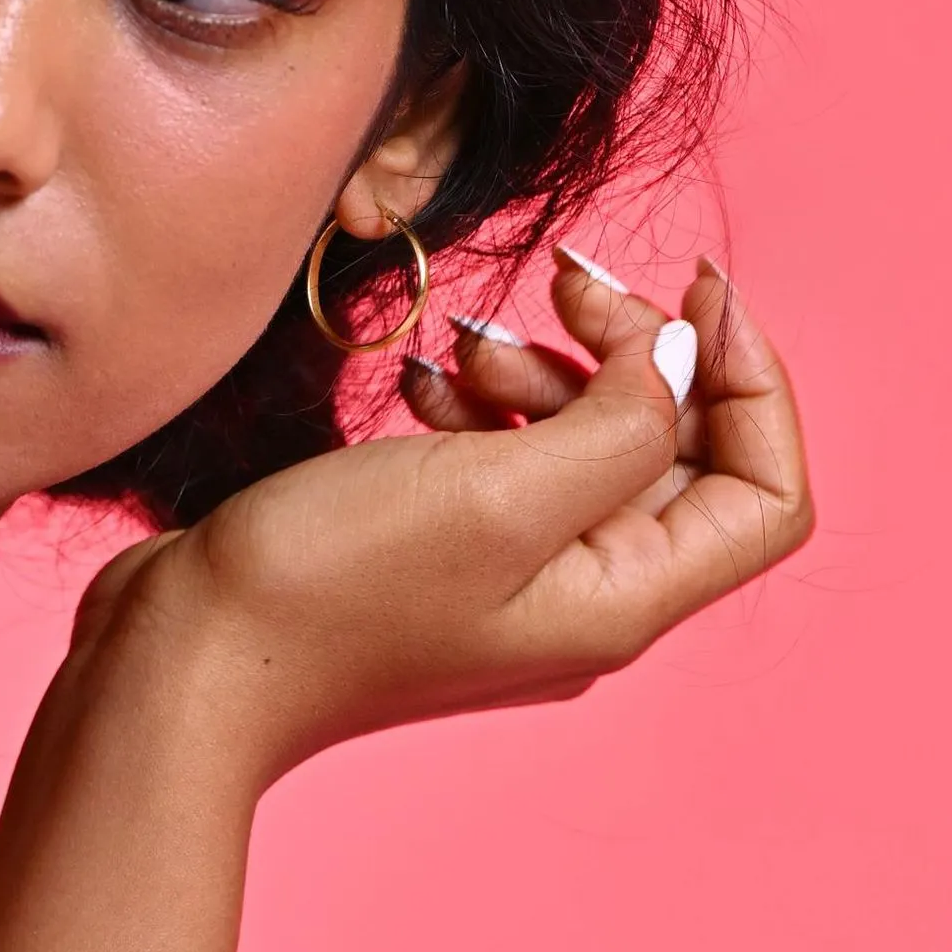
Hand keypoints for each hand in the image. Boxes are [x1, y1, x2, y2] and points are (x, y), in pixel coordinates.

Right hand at [102, 250, 811, 779]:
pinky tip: (425, 386)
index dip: (753, 383)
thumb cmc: (332, 591)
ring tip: (465, 345)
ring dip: (545, 374)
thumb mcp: (501, 489)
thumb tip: (675, 359)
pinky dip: (483, 408)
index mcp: (625, 600)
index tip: (695, 292)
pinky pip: (504, 465)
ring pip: (585, 448)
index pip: (764, 491)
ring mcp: (512, 583)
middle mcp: (585, 600)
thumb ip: (618, 420)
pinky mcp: (441, 559)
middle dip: (629, 357)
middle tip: (562, 286)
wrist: (187, 665)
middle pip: (674, 456)